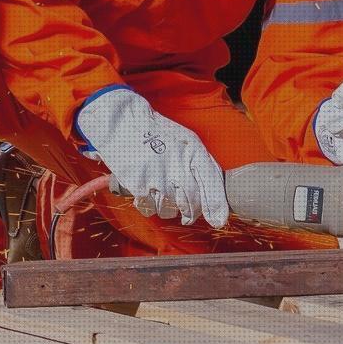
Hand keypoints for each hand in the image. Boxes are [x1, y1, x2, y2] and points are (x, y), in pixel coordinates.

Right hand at [74, 87, 229, 227]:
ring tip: (164, 195)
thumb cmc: (159, 133)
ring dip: (169, 208)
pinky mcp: (137, 184)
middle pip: (191, 203)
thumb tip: (216, 195)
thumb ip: (203, 165)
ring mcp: (157, 177)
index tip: (218, 221)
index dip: (216, 207)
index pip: (211, 183)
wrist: (124, 122)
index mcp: (194, 151)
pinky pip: (149, 208)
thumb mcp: (187, 141)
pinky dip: (150, 206)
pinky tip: (149, 193)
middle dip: (191, 213)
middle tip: (188, 215)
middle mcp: (178, 165)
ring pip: (170, 210)